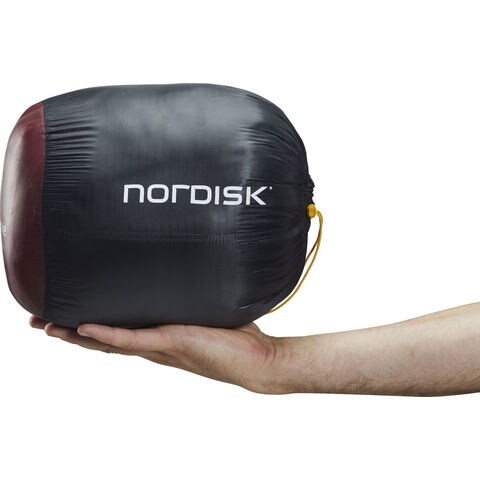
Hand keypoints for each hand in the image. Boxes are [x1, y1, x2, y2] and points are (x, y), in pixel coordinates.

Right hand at [30, 317, 291, 393]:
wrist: (260, 359)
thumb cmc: (237, 336)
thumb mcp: (207, 310)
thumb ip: (193, 295)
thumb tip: (190, 267)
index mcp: (159, 339)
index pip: (117, 335)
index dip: (89, 329)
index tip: (66, 315)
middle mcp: (154, 346)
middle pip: (102, 342)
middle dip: (70, 331)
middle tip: (40, 320)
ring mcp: (160, 347)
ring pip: (109, 343)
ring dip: (77, 335)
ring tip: (47, 325)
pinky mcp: (172, 342)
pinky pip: (133, 340)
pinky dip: (108, 335)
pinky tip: (85, 328)